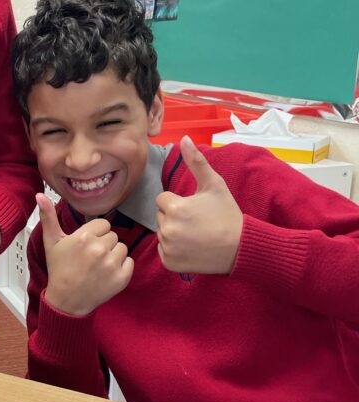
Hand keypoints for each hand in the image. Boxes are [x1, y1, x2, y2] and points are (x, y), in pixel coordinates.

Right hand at [38, 193, 133, 315]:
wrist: (67, 301)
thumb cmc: (59, 270)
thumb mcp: (51, 242)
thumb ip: (48, 216)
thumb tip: (40, 195)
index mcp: (84, 237)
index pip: (103, 224)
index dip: (95, 234)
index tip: (86, 246)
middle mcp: (99, 249)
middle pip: (113, 236)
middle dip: (103, 245)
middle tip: (90, 258)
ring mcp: (111, 264)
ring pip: (122, 248)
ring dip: (113, 256)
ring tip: (98, 266)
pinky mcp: (121, 278)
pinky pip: (129, 262)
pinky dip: (121, 268)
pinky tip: (106, 274)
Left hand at [155, 135, 242, 273]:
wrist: (240, 247)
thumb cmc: (227, 214)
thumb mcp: (214, 184)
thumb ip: (196, 161)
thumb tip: (184, 138)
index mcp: (173, 207)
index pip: (163, 199)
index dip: (178, 202)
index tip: (196, 209)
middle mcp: (166, 228)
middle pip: (161, 216)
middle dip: (175, 217)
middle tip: (197, 222)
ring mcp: (167, 248)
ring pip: (162, 233)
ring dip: (174, 233)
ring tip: (196, 235)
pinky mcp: (169, 263)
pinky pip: (164, 251)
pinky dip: (174, 250)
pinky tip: (192, 248)